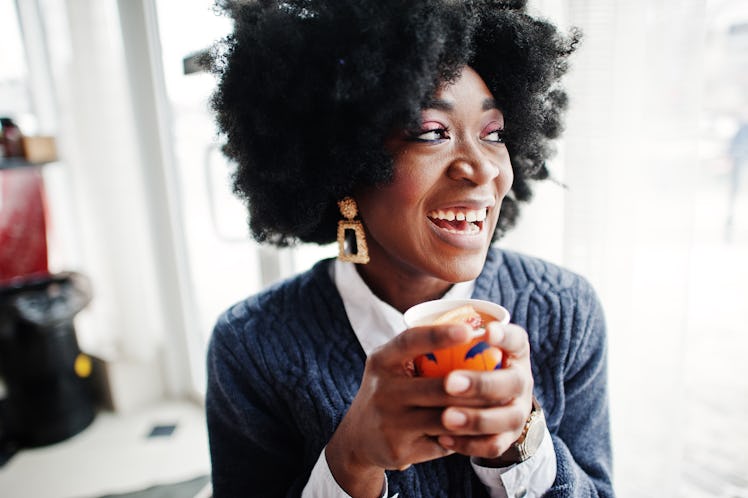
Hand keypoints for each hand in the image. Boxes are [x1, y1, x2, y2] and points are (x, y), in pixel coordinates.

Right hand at [326, 322, 483, 496]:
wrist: (358, 437)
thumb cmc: (388, 390)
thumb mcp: (390, 365)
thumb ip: (417, 350)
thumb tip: (471, 328)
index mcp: (381, 361)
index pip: (411, 341)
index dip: (440, 335)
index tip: (470, 330)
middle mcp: (383, 390)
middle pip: (439, 387)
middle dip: (477, 385)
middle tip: (505, 377)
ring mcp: (390, 422)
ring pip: (446, 417)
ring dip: (476, 412)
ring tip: (499, 404)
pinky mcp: (399, 449)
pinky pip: (442, 442)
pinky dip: (462, 437)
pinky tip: (476, 431)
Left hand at [436, 322, 533, 460]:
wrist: (480, 405)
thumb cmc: (463, 364)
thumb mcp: (465, 348)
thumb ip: (454, 340)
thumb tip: (424, 321)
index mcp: (513, 351)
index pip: (516, 339)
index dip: (504, 336)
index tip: (485, 332)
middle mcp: (521, 379)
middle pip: (511, 382)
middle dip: (480, 383)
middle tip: (449, 383)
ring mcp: (518, 410)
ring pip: (505, 418)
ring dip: (475, 419)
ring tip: (445, 418)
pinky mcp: (508, 437)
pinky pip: (493, 445)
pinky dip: (469, 444)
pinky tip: (443, 439)